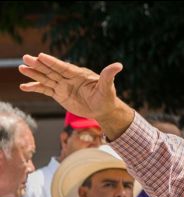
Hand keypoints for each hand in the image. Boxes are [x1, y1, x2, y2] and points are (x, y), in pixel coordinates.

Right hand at [18, 53, 132, 137]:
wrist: (103, 109)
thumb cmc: (107, 97)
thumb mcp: (107, 87)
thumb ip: (108, 75)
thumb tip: (119, 65)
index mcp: (78, 74)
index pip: (63, 67)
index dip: (53, 62)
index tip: (41, 56)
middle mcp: (68, 78)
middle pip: (51, 71)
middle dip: (39, 65)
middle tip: (25, 58)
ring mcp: (63, 86)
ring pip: (46, 79)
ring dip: (34, 74)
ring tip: (21, 68)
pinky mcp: (59, 95)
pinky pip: (45, 90)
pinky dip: (35, 88)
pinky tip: (24, 86)